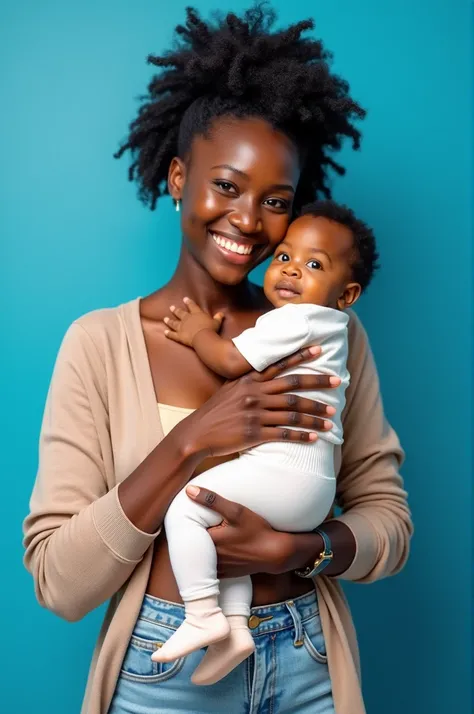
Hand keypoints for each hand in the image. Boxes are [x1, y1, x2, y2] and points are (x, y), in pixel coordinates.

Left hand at [164, 297, 223, 346]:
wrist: (203, 338)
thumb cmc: (211, 329)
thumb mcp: (217, 322)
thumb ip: (218, 317)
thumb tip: (221, 313)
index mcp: (196, 314)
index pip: (192, 306)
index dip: (188, 302)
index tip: (184, 298)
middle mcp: (187, 319)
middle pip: (180, 313)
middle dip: (175, 310)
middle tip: (171, 307)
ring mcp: (182, 327)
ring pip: (174, 323)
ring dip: (169, 321)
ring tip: (165, 318)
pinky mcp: (179, 336)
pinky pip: (172, 335)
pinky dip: (168, 334)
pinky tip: (165, 332)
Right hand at [174, 345, 340, 459]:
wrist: (197, 433)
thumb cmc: (215, 411)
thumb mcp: (229, 388)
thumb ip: (248, 378)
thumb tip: (263, 367)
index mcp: (249, 380)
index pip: (279, 365)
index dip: (300, 356)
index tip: (319, 349)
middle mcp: (254, 394)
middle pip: (293, 387)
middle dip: (318, 384)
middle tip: (338, 381)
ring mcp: (255, 414)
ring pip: (292, 412)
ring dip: (315, 416)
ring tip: (332, 418)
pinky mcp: (254, 433)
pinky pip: (284, 434)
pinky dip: (301, 436)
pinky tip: (314, 437)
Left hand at [186, 486, 291, 576]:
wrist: (275, 553)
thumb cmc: (257, 531)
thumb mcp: (236, 511)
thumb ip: (211, 500)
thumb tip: (189, 490)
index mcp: (211, 541)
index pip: (188, 534)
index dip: (185, 526)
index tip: (182, 519)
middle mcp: (212, 557)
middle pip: (194, 548)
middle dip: (191, 539)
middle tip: (187, 527)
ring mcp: (220, 567)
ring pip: (201, 560)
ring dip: (199, 552)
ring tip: (198, 541)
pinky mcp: (227, 573)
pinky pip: (211, 569)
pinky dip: (209, 563)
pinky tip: (213, 554)